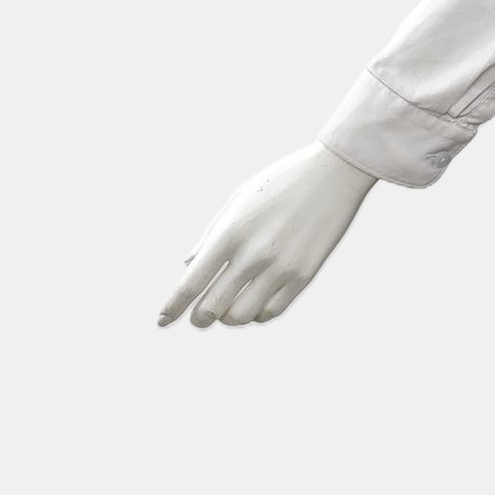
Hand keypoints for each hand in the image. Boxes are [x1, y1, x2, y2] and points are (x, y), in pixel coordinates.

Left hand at [158, 141, 376, 327]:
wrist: (334, 173)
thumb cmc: (282, 181)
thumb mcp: (238, 198)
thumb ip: (211, 234)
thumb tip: (189, 265)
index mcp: (230, 232)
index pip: (191, 284)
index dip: (171, 308)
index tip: (160, 321)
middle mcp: (253, 254)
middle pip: (211, 309)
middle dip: (199, 318)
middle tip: (200, 316)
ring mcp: (280, 268)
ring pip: (240, 317)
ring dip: (229, 318)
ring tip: (230, 306)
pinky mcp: (304, 276)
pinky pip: (271, 312)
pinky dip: (257, 314)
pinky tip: (256, 302)